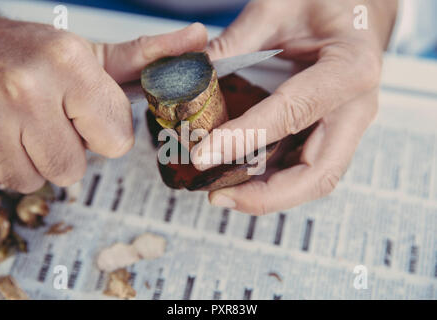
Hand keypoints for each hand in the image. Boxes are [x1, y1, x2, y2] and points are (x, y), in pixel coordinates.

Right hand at [0, 14, 206, 192]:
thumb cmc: (36, 53)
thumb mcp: (93, 54)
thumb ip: (148, 55)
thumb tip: (198, 39)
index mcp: (70, 66)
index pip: (116, 141)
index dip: (105, 132)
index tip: (88, 114)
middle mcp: (28, 91)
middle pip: (74, 170)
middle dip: (70, 151)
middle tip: (55, 121)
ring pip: (38, 180)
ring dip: (39, 160)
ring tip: (30, 126)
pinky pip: (3, 182)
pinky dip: (10, 165)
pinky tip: (7, 135)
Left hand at [192, 0, 396, 213]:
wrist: (357, 8)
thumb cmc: (325, 1)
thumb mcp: (277, 7)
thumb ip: (235, 43)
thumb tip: (192, 78)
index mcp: (350, 69)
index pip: (291, 115)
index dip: (244, 139)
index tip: (204, 155)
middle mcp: (357, 108)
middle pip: (317, 173)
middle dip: (266, 195)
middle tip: (219, 196)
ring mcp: (348, 125)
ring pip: (313, 179)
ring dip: (268, 194)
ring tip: (223, 191)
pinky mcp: (334, 133)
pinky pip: (306, 167)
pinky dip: (274, 180)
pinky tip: (242, 176)